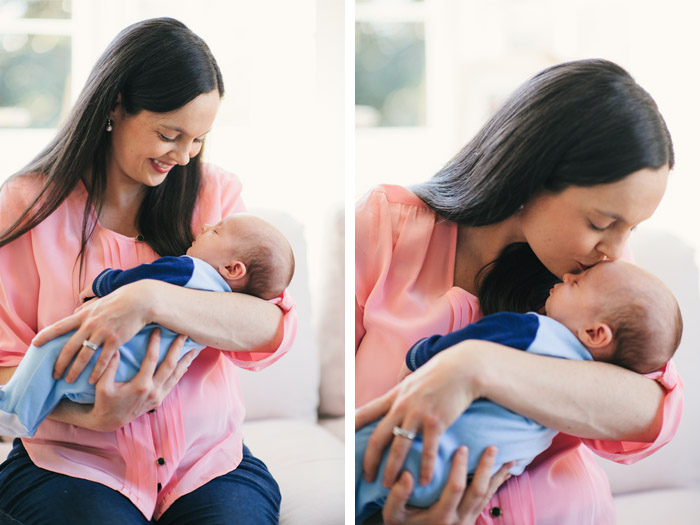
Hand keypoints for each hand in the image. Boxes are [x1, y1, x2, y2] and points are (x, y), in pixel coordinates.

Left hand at [32, 281, 152, 383]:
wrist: (140, 301)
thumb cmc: (121, 300)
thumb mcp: (99, 302)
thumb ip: (87, 309)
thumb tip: (76, 311)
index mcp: (84, 315)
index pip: (59, 326)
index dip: (45, 335)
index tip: (35, 344)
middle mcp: (90, 324)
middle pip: (69, 347)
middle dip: (59, 363)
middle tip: (53, 374)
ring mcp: (102, 333)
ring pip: (83, 356)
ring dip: (74, 370)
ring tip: (68, 381)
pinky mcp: (116, 340)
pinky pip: (103, 360)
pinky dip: (96, 372)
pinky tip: (91, 380)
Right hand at [79, 329, 194, 431]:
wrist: (109, 422)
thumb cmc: (104, 402)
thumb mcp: (102, 385)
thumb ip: (109, 367)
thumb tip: (116, 346)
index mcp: (140, 386)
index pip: (152, 359)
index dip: (155, 343)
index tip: (157, 330)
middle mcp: (153, 391)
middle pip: (170, 365)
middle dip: (178, 348)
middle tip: (184, 334)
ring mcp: (158, 397)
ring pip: (176, 376)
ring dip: (185, 361)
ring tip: (194, 349)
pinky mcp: (159, 401)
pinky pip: (173, 384)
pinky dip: (180, 373)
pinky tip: (185, 365)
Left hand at [356, 343, 481, 486]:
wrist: (463, 368)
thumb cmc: (440, 373)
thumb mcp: (413, 378)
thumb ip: (403, 389)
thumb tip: (397, 387)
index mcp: (394, 395)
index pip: (365, 413)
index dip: (351, 429)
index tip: (343, 444)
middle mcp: (401, 405)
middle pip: (377, 438)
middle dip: (369, 460)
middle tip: (366, 477)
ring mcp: (417, 414)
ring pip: (398, 448)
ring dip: (392, 470)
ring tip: (388, 485)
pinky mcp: (436, 422)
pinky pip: (427, 450)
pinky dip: (424, 468)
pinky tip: (423, 482)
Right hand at [382, 446, 512, 524]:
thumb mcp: (392, 515)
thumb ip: (397, 496)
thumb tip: (407, 475)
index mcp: (441, 516)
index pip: (455, 489)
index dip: (460, 468)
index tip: (461, 447)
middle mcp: (458, 520)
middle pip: (478, 492)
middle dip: (486, 468)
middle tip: (492, 448)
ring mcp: (468, 521)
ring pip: (487, 498)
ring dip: (497, 477)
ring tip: (509, 459)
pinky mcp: (471, 519)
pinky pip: (488, 501)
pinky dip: (496, 486)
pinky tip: (504, 474)